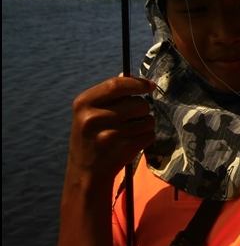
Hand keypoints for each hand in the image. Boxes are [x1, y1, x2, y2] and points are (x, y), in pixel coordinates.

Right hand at [65, 76, 156, 192]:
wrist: (85, 172)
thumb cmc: (91, 136)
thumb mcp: (89, 112)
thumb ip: (108, 94)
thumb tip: (126, 74)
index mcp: (83, 103)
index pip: (117, 85)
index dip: (138, 83)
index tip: (150, 86)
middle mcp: (93, 118)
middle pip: (138, 103)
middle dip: (142, 109)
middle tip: (131, 118)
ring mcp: (108, 135)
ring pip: (148, 120)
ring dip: (145, 124)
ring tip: (129, 131)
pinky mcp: (123, 149)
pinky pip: (150, 135)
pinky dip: (146, 137)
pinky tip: (132, 142)